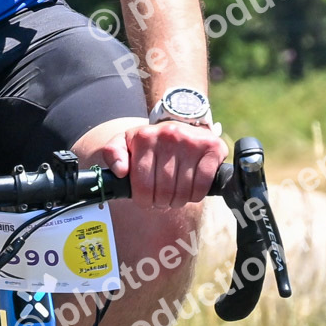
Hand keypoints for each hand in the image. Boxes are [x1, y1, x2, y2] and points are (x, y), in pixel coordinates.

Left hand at [95, 120, 228, 208]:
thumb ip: (114, 154)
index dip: (144, 201)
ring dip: (178, 201)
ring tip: (175, 196)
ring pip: (183, 191)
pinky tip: (190, 191)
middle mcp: (168, 136)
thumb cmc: (152, 141)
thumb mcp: (126, 142)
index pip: (143, 185)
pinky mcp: (211, 148)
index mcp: (145, 137)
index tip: (146, 200)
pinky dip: (196, 195)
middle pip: (164, 191)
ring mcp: (191, 141)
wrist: (183, 122)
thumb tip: (120, 171)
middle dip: (162, 202)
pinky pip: (202, 185)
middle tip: (162, 200)